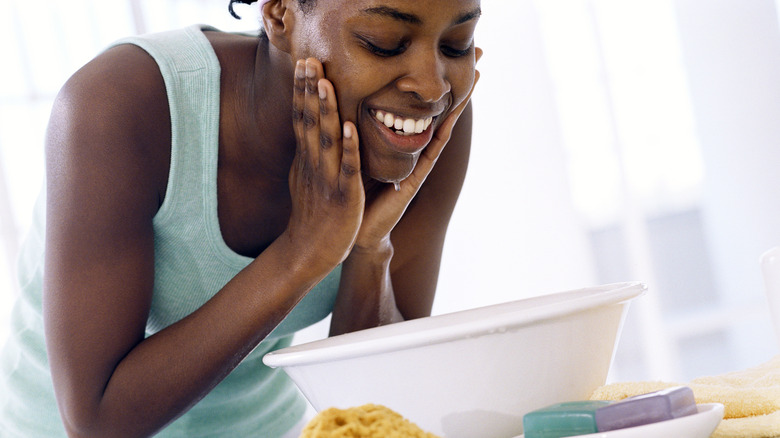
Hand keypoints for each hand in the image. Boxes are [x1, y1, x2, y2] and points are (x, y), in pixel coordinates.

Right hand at [284, 58, 364, 271]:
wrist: (308, 252)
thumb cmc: (312, 216)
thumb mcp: (305, 179)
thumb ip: (308, 155)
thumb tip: (305, 133)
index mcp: (307, 160)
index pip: (302, 118)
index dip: (302, 91)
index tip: (304, 64)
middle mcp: (313, 164)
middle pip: (309, 121)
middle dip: (310, 91)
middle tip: (309, 61)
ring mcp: (327, 179)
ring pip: (326, 139)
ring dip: (325, 111)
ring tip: (326, 83)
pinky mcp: (343, 196)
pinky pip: (347, 169)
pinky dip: (349, 148)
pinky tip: (351, 128)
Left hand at [352, 48, 482, 252]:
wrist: (354, 228)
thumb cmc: (356, 190)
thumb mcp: (359, 150)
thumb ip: (363, 129)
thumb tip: (355, 98)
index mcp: (405, 142)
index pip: (426, 105)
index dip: (440, 80)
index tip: (454, 55)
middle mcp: (417, 149)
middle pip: (443, 109)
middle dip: (460, 82)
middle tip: (479, 54)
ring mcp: (420, 163)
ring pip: (443, 126)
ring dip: (460, 103)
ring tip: (475, 78)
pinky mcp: (413, 179)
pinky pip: (429, 152)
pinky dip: (438, 132)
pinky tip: (448, 114)